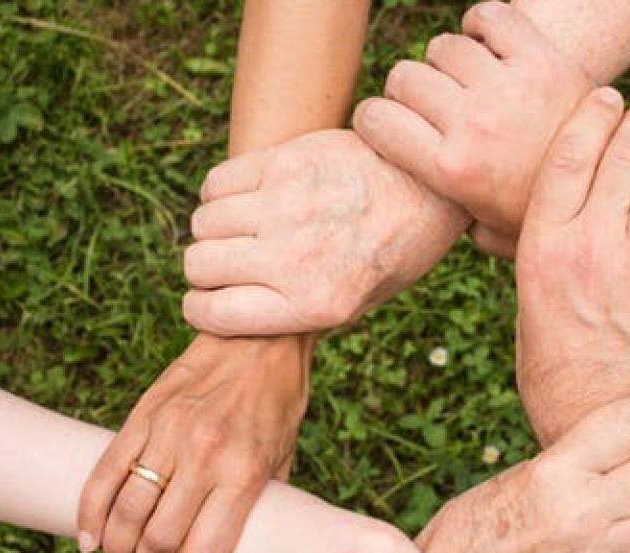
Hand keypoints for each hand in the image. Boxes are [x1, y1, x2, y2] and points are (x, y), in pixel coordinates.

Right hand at [77, 334, 311, 552]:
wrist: (260, 338)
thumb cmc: (278, 402)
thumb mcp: (284, 457)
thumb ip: (260, 502)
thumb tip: (242, 548)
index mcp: (243, 473)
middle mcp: (204, 457)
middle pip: (157, 541)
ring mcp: (168, 434)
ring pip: (125, 513)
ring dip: (118, 548)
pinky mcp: (143, 416)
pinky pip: (104, 473)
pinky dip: (90, 513)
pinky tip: (90, 537)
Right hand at [182, 129, 468, 335]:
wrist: (430, 187)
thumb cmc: (393, 252)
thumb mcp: (357, 304)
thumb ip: (296, 312)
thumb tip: (232, 313)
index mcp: (315, 304)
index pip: (213, 314)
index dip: (201, 309)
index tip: (208, 301)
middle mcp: (295, 258)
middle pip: (199, 265)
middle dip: (206, 270)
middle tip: (229, 264)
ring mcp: (287, 206)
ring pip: (203, 222)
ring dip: (214, 230)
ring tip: (243, 229)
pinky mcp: (285, 162)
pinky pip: (217, 183)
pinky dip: (219, 194)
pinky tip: (247, 199)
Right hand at [354, 1, 588, 256]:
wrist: (612, 187)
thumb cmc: (542, 214)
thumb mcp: (489, 233)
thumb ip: (450, 221)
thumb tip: (421, 216)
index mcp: (451, 170)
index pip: (376, 120)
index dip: (372, 119)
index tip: (385, 124)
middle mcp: (473, 124)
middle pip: (405, 77)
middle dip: (407, 91)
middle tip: (430, 106)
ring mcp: (507, 87)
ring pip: (443, 47)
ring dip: (446, 61)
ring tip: (464, 82)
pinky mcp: (541, 58)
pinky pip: (490, 16)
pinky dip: (481, 25)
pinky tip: (487, 47)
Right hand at [515, 90, 629, 445]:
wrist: (593, 409)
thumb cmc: (551, 348)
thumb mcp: (524, 289)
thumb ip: (530, 238)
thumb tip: (531, 188)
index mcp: (541, 248)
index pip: (569, 154)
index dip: (593, 114)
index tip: (607, 97)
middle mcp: (588, 251)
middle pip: (623, 152)